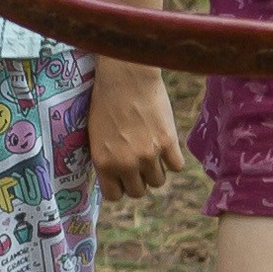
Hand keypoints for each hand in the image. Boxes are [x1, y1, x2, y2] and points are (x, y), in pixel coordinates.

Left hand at [86, 60, 184, 199]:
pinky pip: (176, 166)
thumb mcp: (96, 134)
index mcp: (103, 163)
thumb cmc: (105, 100)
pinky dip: (173, 158)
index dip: (120, 186)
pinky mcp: (168, 143)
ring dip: (156, 170)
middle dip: (139, 179)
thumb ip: (107, 157)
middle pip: (139, 192)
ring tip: (153, 152)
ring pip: (158, 181)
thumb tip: (116, 174)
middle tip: (139, 163)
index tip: (123, 176)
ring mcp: (148, 155)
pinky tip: (167, 145)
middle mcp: (125, 164)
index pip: (115, 195)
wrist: (126, 76)